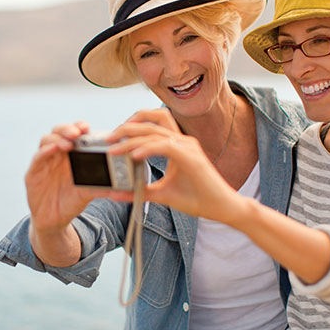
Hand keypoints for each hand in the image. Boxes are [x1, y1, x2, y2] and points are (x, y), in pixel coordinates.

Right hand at [25, 121, 111, 240]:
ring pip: (46, 140)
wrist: (55, 221)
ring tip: (69, 142)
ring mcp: (44, 162)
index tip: (89, 128)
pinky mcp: (33, 173)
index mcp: (71, 155)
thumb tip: (126, 187)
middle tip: (79, 132)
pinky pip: (37, 158)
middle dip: (68, 128)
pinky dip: (45, 151)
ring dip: (58, 138)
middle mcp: (56, 155)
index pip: (73, 134)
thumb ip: (105, 186)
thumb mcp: (90, 192)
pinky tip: (54, 149)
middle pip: (59, 132)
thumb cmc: (71, 202)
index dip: (79, 127)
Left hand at [107, 109, 241, 222]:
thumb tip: (116, 193)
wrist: (222, 208)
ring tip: (113, 148)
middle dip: (126, 126)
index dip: (132, 124)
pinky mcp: (191, 158)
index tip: (113, 137)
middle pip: (151, 121)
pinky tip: (133, 156)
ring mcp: (188, 147)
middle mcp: (182, 141)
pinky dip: (147, 149)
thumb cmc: (197, 198)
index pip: (153, 123)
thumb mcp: (162, 194)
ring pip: (154, 133)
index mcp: (177, 144)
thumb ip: (140, 191)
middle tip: (107, 138)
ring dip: (131, 138)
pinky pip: (165, 146)